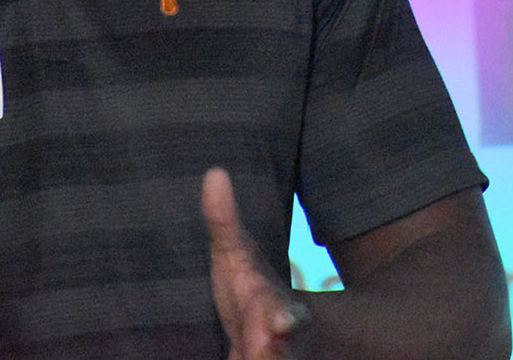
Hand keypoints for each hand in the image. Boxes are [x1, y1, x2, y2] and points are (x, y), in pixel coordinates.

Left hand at [202, 168, 307, 359]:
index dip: (281, 319)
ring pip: (268, 357)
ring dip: (251, 357)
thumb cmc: (251, 296)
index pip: (284, 317)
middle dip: (268, 352)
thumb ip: (223, 223)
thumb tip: (214, 172)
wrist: (298, 341)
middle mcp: (284, 349)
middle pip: (277, 353)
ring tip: (244, 355)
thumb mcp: (239, 260)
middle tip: (258, 346)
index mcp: (280, 315)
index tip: (276, 320)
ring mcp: (277, 359)